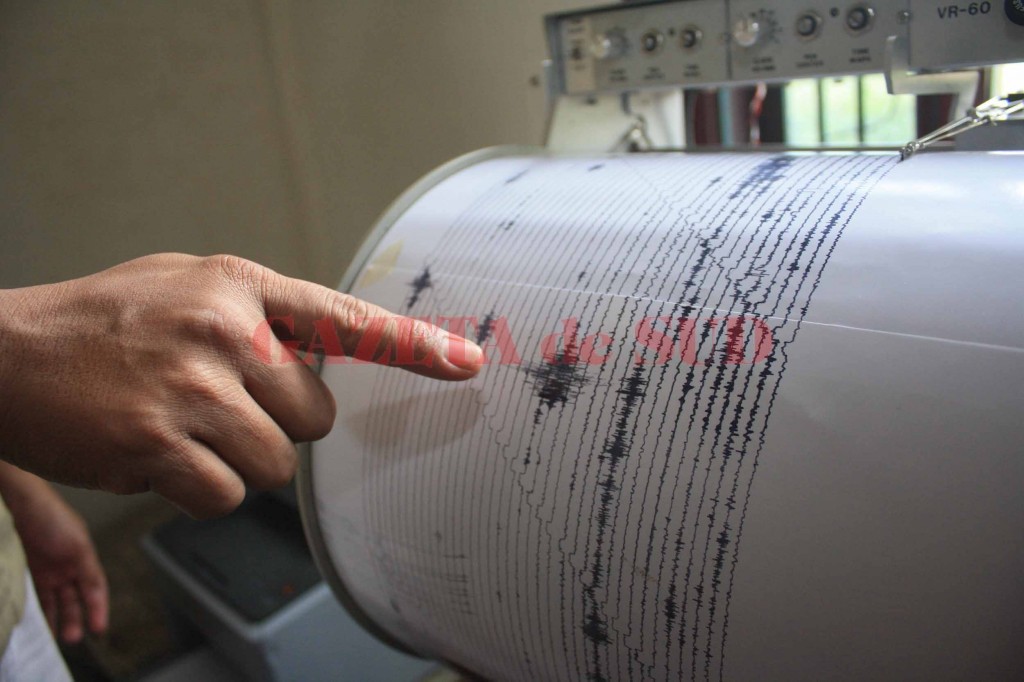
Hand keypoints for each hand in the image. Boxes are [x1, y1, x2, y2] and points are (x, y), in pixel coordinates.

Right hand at [0, 254, 481, 517]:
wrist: (3, 350)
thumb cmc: (105, 321)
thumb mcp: (187, 285)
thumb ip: (260, 312)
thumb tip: (324, 356)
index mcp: (241, 286)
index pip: (344, 320)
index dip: (413, 345)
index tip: (468, 363)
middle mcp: (227, 330)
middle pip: (315, 419)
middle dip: (274, 425)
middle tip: (213, 404)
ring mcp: (195, 386)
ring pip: (275, 464)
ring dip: (233, 462)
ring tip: (176, 426)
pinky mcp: (160, 442)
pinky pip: (227, 495)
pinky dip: (198, 490)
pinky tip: (154, 455)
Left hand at [0, 463, 107, 642]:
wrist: (20, 502)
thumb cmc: (51, 516)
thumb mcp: (78, 545)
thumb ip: (86, 569)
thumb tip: (96, 592)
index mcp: (83, 557)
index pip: (95, 588)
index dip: (98, 608)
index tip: (99, 628)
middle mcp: (66, 565)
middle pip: (74, 597)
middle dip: (75, 617)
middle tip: (73, 637)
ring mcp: (46, 568)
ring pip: (54, 599)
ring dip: (56, 617)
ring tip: (55, 636)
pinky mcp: (28, 569)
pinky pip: (35, 594)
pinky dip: (38, 608)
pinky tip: (38, 620)